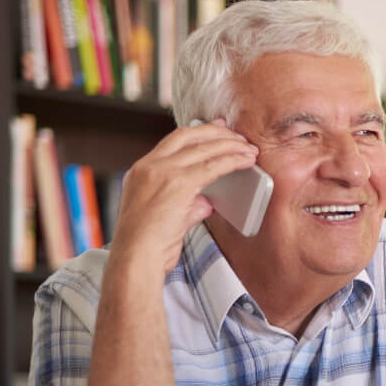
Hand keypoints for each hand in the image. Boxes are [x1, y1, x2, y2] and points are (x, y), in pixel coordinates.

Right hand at [110, 119, 259, 276]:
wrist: (136, 258)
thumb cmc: (148, 246)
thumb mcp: (166, 216)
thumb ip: (187, 203)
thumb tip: (207, 201)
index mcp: (141, 170)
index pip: (173, 141)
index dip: (198, 131)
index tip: (217, 127)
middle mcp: (149, 166)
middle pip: (188, 136)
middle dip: (217, 132)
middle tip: (238, 135)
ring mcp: (162, 172)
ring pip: (203, 148)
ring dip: (230, 145)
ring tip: (249, 149)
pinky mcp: (178, 184)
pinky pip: (213, 166)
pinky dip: (232, 160)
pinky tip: (246, 161)